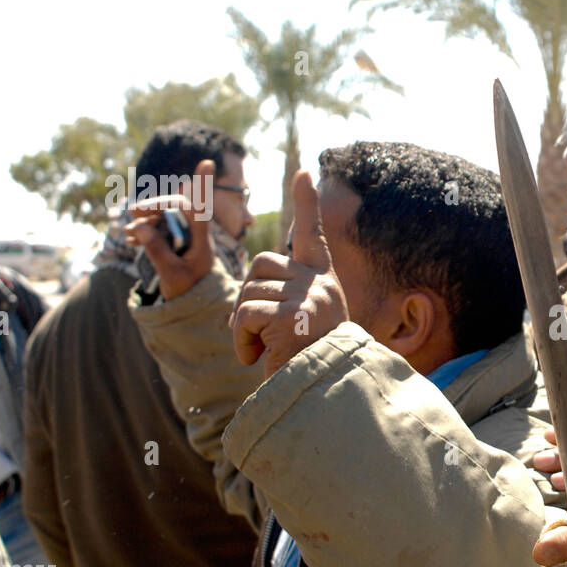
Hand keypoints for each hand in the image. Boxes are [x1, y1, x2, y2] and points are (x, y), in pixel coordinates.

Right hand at [124, 158, 215, 299]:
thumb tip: (140, 227)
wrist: (189, 307)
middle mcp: (195, 234)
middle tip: (133, 212)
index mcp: (202, 240)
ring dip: (145, 220)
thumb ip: (157, 252)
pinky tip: (131, 238)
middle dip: (154, 207)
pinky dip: (144, 230)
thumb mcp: (172, 275)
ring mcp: (183, 237)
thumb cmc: (187, 291)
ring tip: (129, 234)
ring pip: (163, 217)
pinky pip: (157, 228)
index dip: (202, 184)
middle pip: (176, 207)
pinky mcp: (173, 242)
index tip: (207, 162)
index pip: (200, 208)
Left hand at [231, 170, 347, 377]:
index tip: (303, 172)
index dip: (306, 203)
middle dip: (247, 297)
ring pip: (248, 292)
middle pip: (260, 266)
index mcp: (324, 281)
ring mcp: (308, 298)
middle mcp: (320, 284)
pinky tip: (257, 357)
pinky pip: (245, 316)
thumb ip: (287, 294)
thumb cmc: (309, 362)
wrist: (326, 395)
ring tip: (261, 349)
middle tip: (258, 331)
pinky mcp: (292, 316)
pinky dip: (241, 340)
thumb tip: (254, 275)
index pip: (312, 235)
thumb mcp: (304, 321)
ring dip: (242, 326)